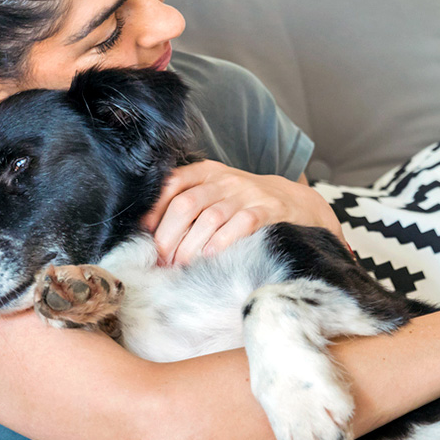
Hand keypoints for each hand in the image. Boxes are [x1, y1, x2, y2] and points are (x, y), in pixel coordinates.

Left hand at [139, 160, 346, 265]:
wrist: (294, 201)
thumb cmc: (243, 203)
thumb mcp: (215, 192)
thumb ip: (186, 203)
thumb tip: (149, 232)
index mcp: (206, 172)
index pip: (172, 182)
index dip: (154, 208)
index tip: (145, 234)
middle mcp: (224, 180)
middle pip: (186, 204)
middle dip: (169, 235)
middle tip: (161, 260)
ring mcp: (246, 194)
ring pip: (209, 218)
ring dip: (190, 246)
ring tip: (180, 267)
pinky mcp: (267, 210)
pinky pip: (240, 225)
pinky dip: (222, 243)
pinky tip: (211, 258)